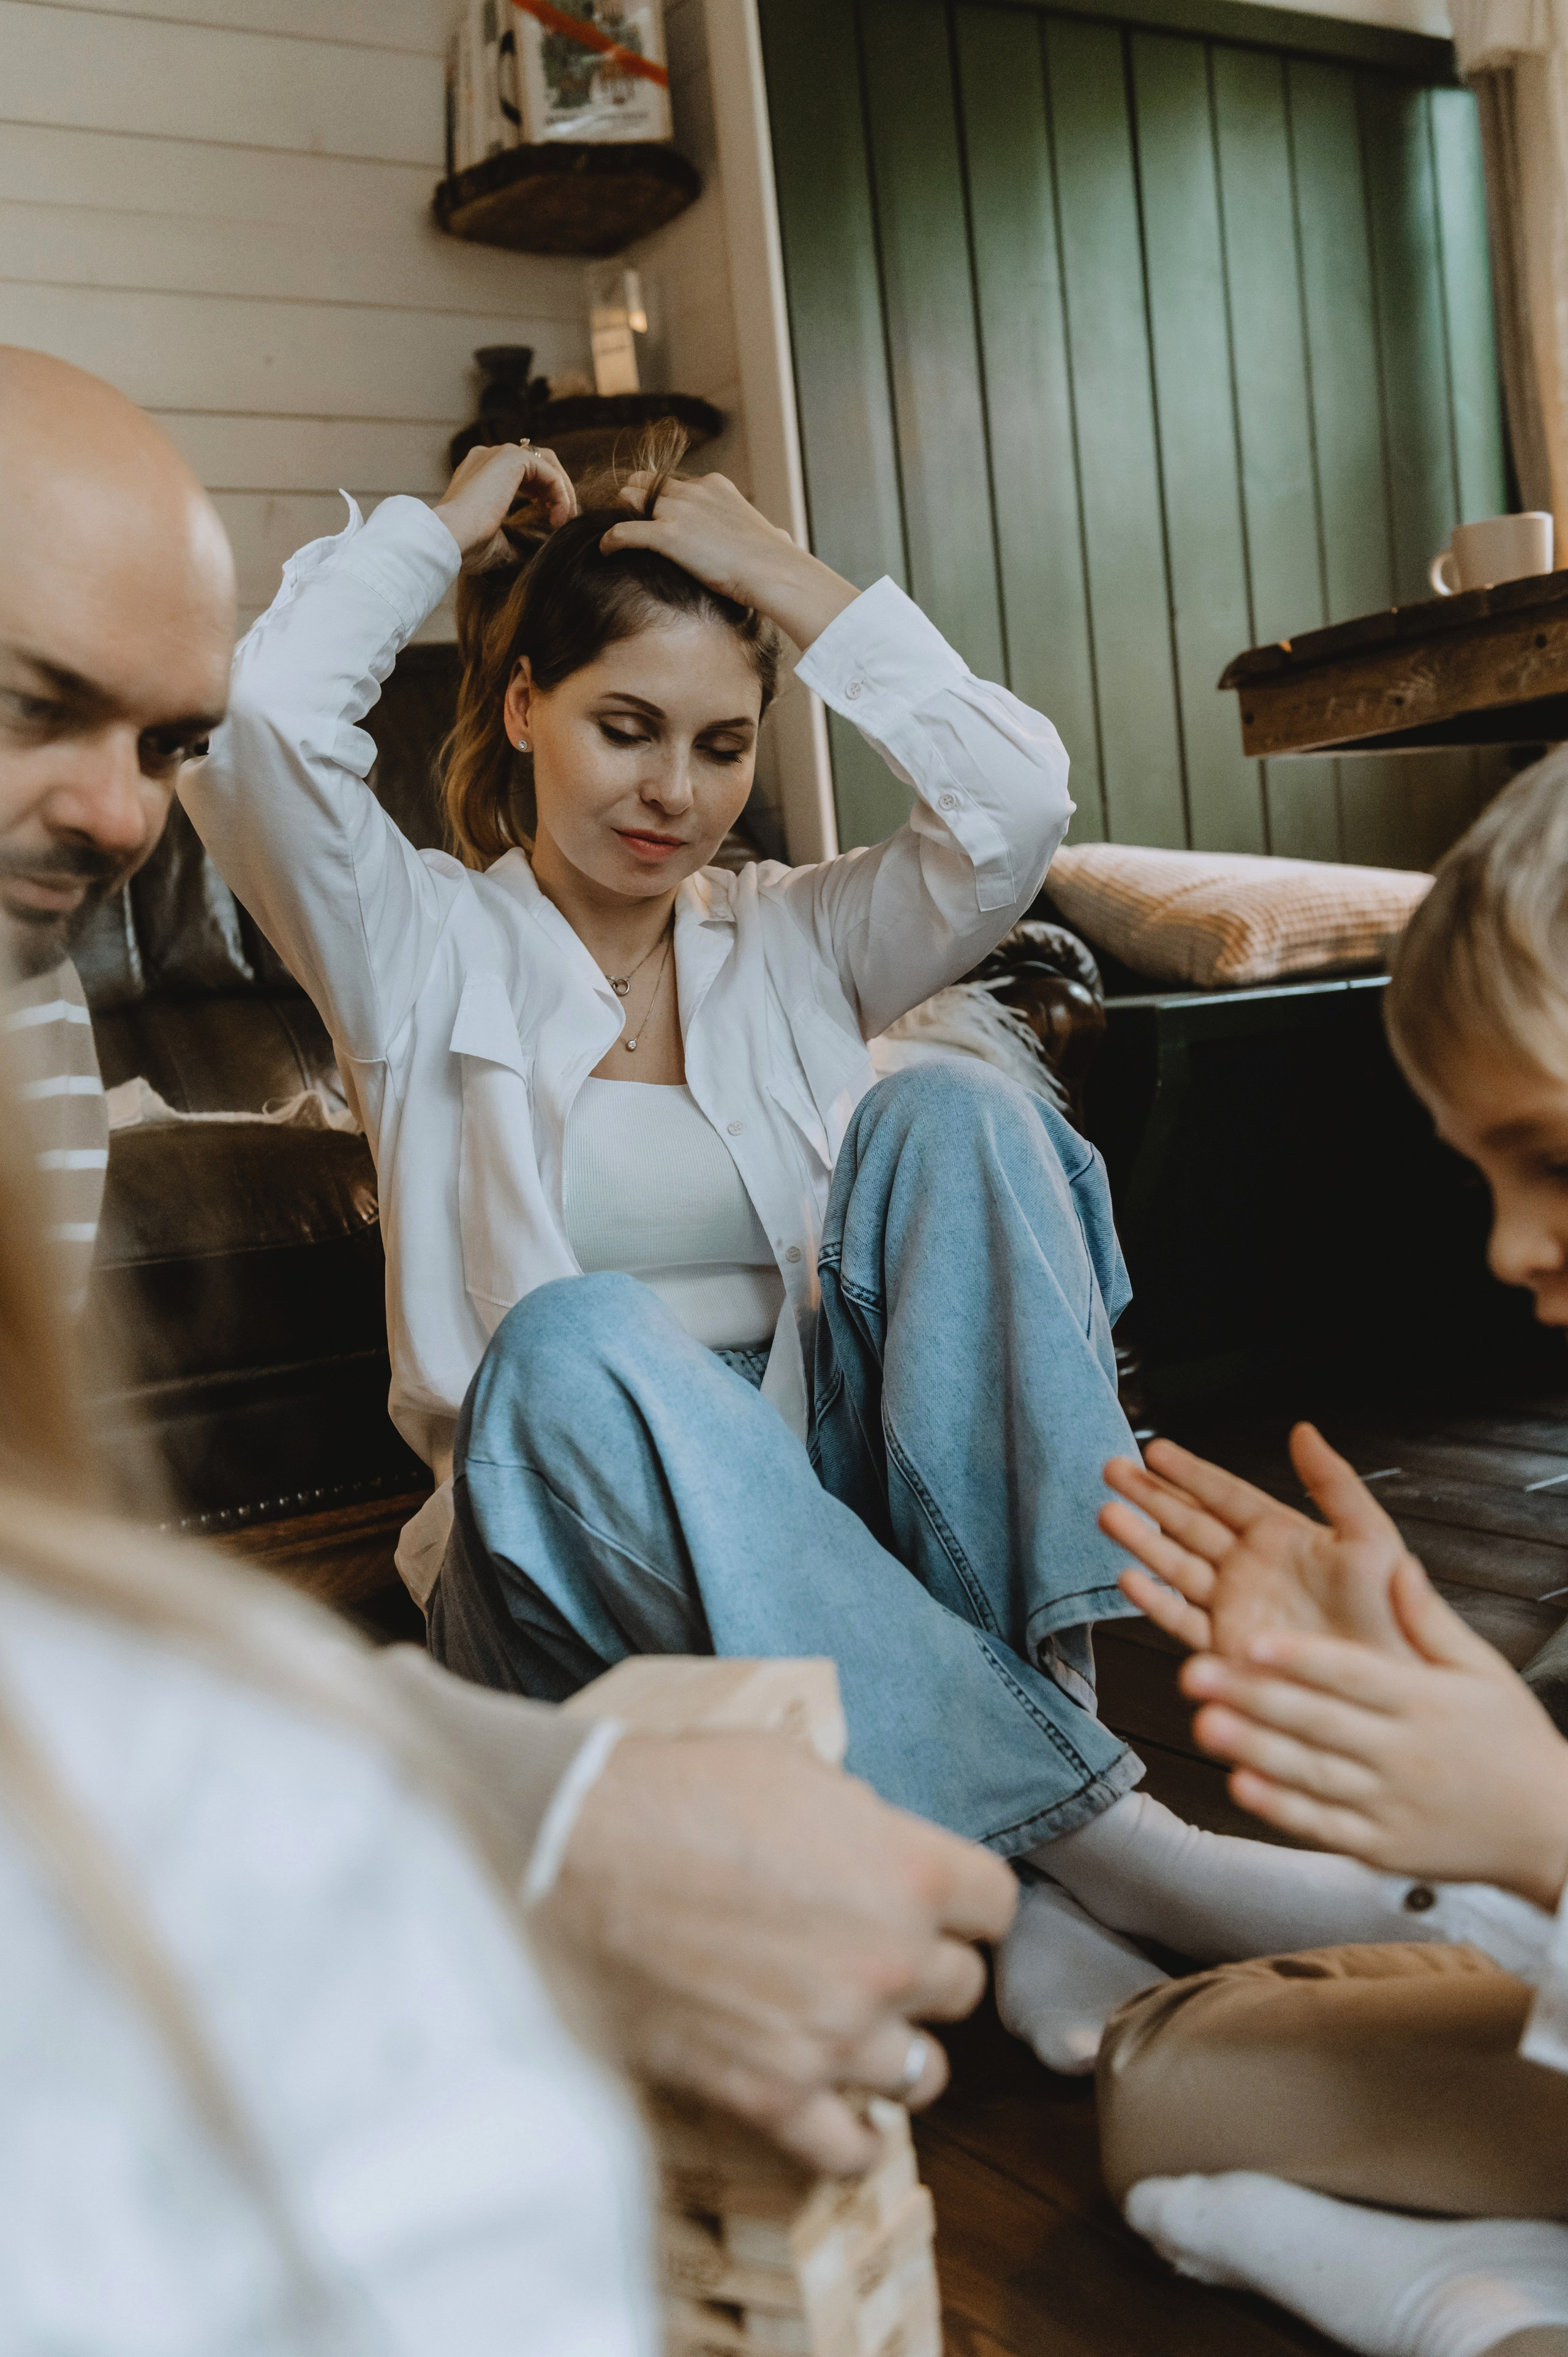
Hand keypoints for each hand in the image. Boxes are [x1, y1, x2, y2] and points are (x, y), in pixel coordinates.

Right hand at [434, 441, 576, 568]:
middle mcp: (487, 457)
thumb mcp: (497, 543)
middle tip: (566, 518)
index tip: (553, 521)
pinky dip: (560, 493)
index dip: (543, 494)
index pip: (522, 472)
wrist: (448, 539)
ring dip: (562, 491)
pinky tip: (559, 518)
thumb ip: (517, 538)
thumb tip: (537, 547)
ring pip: (546, 462)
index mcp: (480, 472)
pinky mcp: (510, 458)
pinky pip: (549, 472)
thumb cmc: (465, 546)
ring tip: (566, 519)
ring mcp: (498, 453)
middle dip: (556, 489)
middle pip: (537, 462)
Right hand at [536, 1731, 1014, 2172]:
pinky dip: (852, 2138)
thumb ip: (857, 1816)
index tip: (940, 1904)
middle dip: (922, 1968)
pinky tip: (838, 2111)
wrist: (576, 1858)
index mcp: (907, 1870)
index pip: (997, 1905)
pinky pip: (852, 2150)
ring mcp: (833, 2038)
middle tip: (872, 1953)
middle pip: (962, 1988)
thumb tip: (873, 1843)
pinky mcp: (772, 2096)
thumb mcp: (790, 1768)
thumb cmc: (675, 1794)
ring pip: (923, 2072)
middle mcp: (888, 1962)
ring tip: (853, 2028)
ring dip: (893, 2049)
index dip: (966, 1902)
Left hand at [599, 471, 859, 650]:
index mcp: (715, 486)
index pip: (674, 482)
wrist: (773, 570)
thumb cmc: (775, 559)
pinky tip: (605, 552)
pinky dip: (609, 541)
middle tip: (625, 522)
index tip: (653, 514)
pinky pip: (622, 531)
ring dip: (619, 515)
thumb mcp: (770, 533)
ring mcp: (677, 510)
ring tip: (614, 536)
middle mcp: (692, 491)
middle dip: (633, 500)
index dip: (659, 497)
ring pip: (628, 499)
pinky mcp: (666, 535)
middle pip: (646, 484)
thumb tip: (782, 537)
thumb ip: (766, 530)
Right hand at [1101, 1424, 1414, 1660]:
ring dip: (1141, 1539)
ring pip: (1177, 1564)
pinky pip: (1182, 1619)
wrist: (1387, 1686)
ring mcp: (1236, 1606)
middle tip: (1113, 1469)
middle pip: (1189, 1523)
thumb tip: (1303, 1431)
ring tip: (1108, 1513)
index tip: (1154, 1450)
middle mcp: (1252, 1568)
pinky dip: (1154, 1600)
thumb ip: (1333, 1483)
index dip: (1189, 1472)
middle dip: (1150, 1496)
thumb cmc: (1392, 1615)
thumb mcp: (1370, 1536)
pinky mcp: (1228, 1647)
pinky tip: (1129, 1577)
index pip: (1225, 1494)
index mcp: (1284, 1536)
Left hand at [1179, 1555, 1567, 1907]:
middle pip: (1319, 1722)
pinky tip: (1241, 1786)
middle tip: (1196, 1674)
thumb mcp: (1482, 1669)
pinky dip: (1281, 1809)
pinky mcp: (1380, 1847)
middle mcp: (1404, 1753)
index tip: (1254, 1639)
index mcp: (1425, 1702)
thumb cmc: (1512, 1742)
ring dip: (1253, 1750)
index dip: (1302, 1658)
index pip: (1354, 1675)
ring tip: (1203, 1725)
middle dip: (1254, 1698)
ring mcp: (1390, 1805)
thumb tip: (1393, 1561)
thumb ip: (1427, 1618)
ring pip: (1311, 1774)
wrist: (1552, 1830)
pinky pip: (1323, 1825)